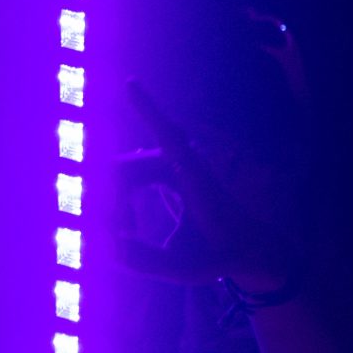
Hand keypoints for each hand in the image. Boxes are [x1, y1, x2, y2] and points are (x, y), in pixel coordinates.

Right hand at [112, 79, 297, 296]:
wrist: (243, 247)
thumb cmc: (221, 255)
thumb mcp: (186, 268)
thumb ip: (147, 262)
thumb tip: (108, 249)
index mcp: (198, 178)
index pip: (168, 138)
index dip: (148, 112)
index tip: (130, 83)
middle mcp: (180, 161)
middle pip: (122, 170)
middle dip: (111, 206)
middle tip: (120, 240)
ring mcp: (165, 163)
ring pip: (116, 176)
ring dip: (112, 209)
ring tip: (125, 241)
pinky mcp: (155, 170)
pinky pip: (121, 180)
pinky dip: (116, 207)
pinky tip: (125, 229)